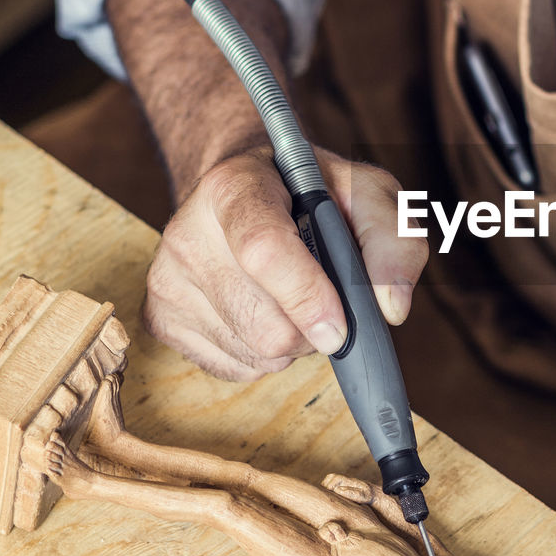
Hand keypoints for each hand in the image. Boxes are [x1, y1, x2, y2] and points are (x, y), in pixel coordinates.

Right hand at [143, 144, 427, 379]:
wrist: (248, 189)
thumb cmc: (313, 193)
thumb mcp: (368, 194)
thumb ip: (394, 242)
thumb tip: (391, 307)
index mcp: (234, 187)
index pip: (263, 250)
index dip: (306, 296)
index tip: (339, 329)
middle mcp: (188, 232)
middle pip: (264, 323)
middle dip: (314, 328)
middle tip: (326, 297)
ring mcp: (167, 279)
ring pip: (253, 353)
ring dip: (294, 343)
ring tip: (293, 298)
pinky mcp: (161, 318)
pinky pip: (234, 368)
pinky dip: (265, 355)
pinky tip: (266, 311)